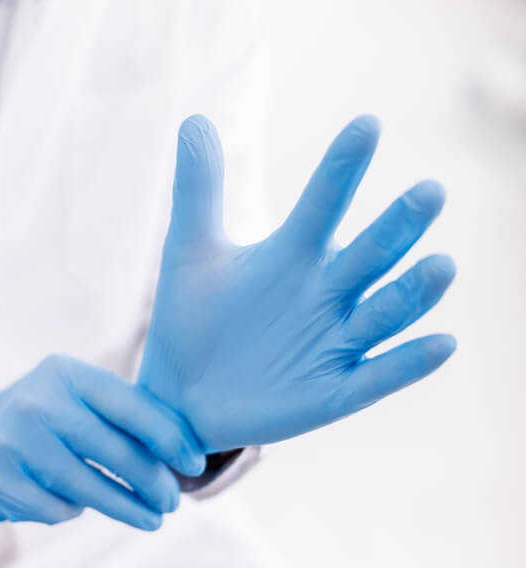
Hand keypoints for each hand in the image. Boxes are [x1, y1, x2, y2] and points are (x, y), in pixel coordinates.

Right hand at [0, 356, 206, 529]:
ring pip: (85, 488)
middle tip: (173, 502)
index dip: (168, 438)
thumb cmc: (51, 419)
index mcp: (65, 374)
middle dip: (151, 481)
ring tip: (151, 519)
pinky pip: (56, 509)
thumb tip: (188, 453)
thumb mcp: (80, 399)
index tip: (193, 465)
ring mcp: (11, 442)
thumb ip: (127, 415)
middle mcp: (35, 403)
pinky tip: (77, 503)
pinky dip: (74, 511)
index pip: (128, 405)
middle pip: (112, 451)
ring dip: (126, 508)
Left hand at [139, 115, 456, 452]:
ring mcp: (334, 342)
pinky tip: (442, 343)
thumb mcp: (190, 253)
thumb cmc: (192, 319)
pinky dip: (407, 363)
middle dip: (397, 227)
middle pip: (369, 254)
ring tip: (441, 264)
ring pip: (383, 312)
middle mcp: (324, 292)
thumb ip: (197, 191)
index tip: (366, 124)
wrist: (180, 394)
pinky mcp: (333, 393)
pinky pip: (377, 376)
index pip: (322, 203)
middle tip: (428, 192)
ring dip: (412, 292)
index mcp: (292, 254)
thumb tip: (193, 119)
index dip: (341, 168)